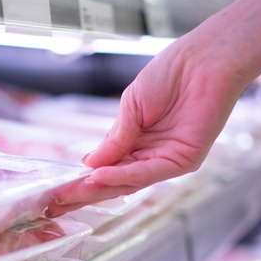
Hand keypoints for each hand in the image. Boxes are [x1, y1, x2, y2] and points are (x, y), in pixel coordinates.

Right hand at [45, 30, 251, 217]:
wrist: (202, 60)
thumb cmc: (171, 74)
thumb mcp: (131, 107)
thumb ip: (114, 139)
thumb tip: (89, 164)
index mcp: (137, 141)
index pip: (107, 167)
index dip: (83, 178)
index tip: (58, 188)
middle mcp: (152, 155)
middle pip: (116, 181)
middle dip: (87, 191)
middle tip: (58, 200)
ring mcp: (168, 160)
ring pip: (130, 182)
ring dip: (100, 187)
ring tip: (74, 190)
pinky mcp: (184, 161)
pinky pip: (148, 173)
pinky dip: (122, 176)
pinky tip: (99, 176)